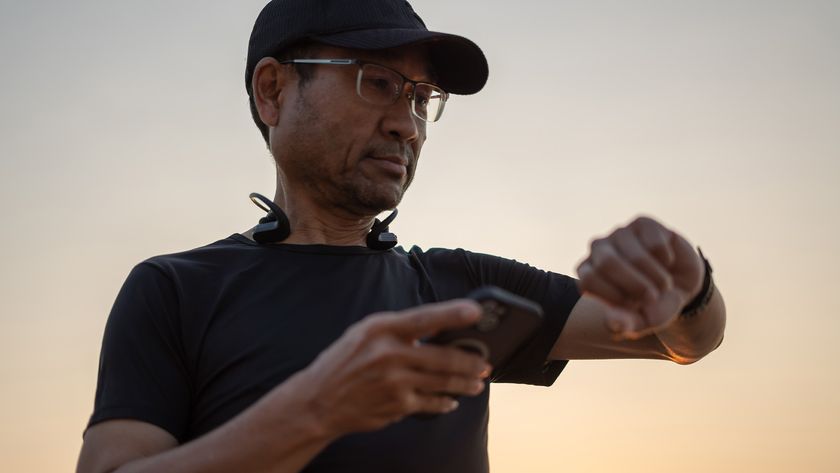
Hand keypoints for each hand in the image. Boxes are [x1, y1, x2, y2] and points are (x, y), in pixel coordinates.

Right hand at [288, 300, 491, 435]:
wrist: (318, 400)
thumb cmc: (345, 361)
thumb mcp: (365, 333)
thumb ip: (400, 330)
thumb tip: (440, 331)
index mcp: (381, 329)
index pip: (424, 318)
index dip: (452, 313)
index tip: (476, 311)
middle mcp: (389, 354)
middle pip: (442, 357)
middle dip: (470, 361)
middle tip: (486, 363)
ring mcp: (394, 382)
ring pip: (442, 382)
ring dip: (465, 384)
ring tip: (477, 383)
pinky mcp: (397, 405)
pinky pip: (431, 404)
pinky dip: (444, 402)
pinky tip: (452, 401)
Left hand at [576, 216, 703, 339]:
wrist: (681, 286)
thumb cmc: (652, 304)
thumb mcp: (641, 321)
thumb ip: (625, 325)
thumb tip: (613, 324)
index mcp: (588, 273)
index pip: (587, 280)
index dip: (613, 296)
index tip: (633, 306)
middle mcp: (599, 249)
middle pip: (607, 263)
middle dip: (636, 286)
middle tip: (652, 298)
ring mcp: (620, 234)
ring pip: (635, 255)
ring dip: (656, 277)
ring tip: (663, 285)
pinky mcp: (642, 224)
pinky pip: (655, 243)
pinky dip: (667, 260)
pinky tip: (667, 262)